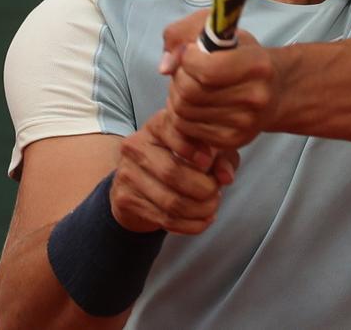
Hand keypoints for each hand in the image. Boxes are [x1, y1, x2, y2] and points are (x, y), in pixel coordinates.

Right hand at [110, 108, 239, 235]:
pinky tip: (202, 220)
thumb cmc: (181, 158)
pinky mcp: (125, 198)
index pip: (174, 132)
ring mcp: (127, 172)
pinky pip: (164, 219)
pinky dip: (190, 225)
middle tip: (216, 193)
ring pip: (170, 201)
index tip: (208, 163)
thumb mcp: (206, 150)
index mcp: (158, 125)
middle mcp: (137, 145)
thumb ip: (221, 158)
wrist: (140, 180)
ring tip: (211, 208)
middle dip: (203, 189)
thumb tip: (225, 177)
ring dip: (199, 210)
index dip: (194, 150)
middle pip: (172, 172)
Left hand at [160, 11, 278, 149]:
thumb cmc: (244, 56)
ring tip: (188, 84)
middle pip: (190, 92)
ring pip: (183, 110)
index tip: (191, 52)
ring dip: (176, 94)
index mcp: (257, 65)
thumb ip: (185, 34)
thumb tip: (165, 66)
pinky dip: (180, 113)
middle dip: (178, 77)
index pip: (207, 69)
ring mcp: (244, 123)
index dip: (187, 59)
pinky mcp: (232, 140)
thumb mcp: (222, 31)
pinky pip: (186, 127)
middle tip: (185, 70)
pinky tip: (191, 102)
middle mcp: (255, 97)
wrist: (275, 91)